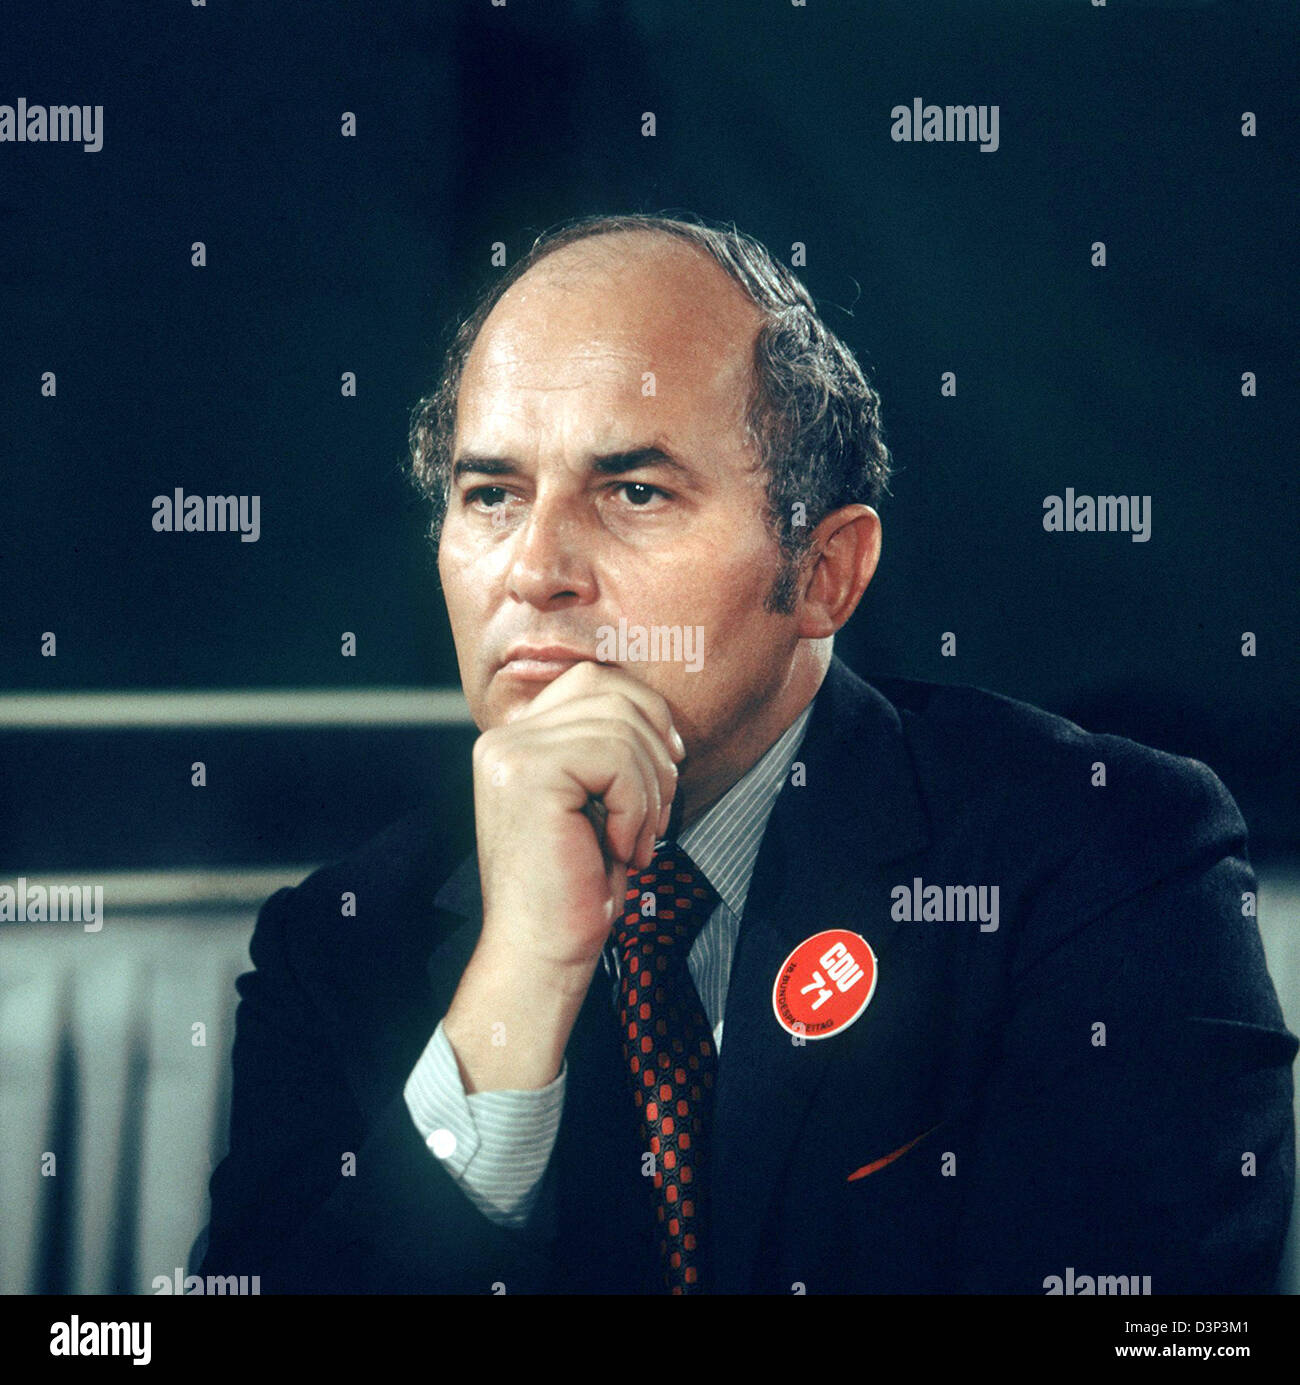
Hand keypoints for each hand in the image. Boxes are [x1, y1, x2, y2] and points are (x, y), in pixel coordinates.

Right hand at [471, 660, 684, 970]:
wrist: (540, 954)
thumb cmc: (576, 889)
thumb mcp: (596, 805)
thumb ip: (607, 750)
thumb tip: (658, 714)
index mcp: (515, 740)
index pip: (593, 679)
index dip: (645, 711)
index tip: (670, 761)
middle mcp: (503, 738)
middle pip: (611, 694)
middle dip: (654, 751)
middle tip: (655, 815)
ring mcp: (511, 754)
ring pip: (621, 728)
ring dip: (649, 789)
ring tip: (639, 840)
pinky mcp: (529, 775)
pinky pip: (617, 760)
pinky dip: (637, 807)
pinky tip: (622, 849)